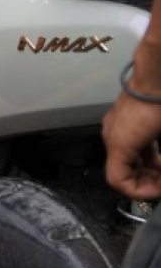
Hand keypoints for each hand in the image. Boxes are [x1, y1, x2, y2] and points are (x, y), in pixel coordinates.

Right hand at [104, 45, 160, 199]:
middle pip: (121, 172)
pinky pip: (129, 145)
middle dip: (145, 181)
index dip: (140, 192)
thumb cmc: (157, 105)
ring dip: (145, 169)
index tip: (160, 191)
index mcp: (120, 144)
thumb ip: (159, 163)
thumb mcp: (160, 137)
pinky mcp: (123, 118)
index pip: (118, 182)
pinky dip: (143, 155)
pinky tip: (159, 154)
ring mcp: (115, 126)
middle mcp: (112, 136)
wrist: (156, 75)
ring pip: (126, 159)